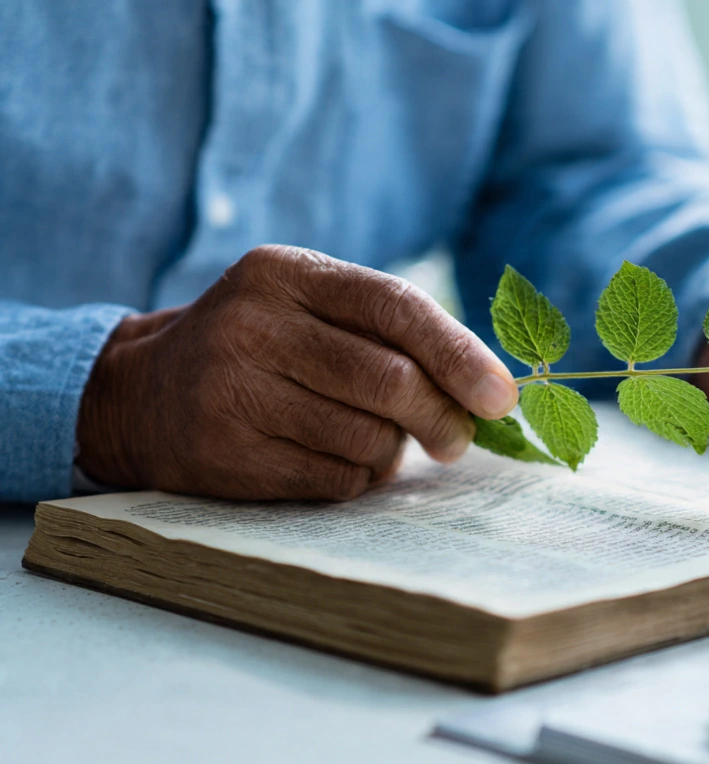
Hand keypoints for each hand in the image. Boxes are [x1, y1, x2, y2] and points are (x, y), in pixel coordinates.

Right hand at [76, 245, 516, 499]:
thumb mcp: (311, 308)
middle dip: (441, 416)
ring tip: (370, 439)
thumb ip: (392, 331)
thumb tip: (492, 390)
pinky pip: (334, 480)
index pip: (394, 306)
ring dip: (391, 451)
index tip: (501, 396)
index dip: (460, 353)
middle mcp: (253, 326)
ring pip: (367, 437)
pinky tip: (332, 459)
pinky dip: (356, 478)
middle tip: (458, 438)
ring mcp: (233, 391)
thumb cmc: (264, 348)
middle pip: (388, 380)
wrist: (142, 394)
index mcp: (286, 274)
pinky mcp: (226, 455)